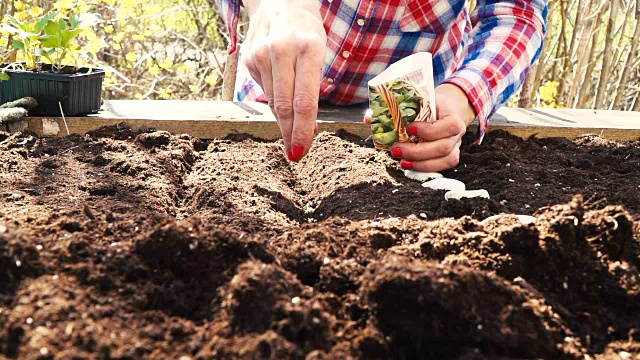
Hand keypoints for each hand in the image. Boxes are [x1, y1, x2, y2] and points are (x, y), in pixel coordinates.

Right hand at [242, 0, 325, 160]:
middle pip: (285, 106)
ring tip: (292, 137)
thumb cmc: (305, 31)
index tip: (302, 150)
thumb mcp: (318, 51)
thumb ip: (311, 85)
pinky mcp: (249, 59)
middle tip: (296, 155)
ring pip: (273, 101)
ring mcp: (261, 56)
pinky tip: (281, 99)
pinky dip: (275, 101)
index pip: (303, 101)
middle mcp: (281, 52)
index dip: (303, 130)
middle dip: (291, 135)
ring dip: (284, 123)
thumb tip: (307, 126)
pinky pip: (264, 90)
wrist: (278, 2)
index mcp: (307, 49)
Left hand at [389, 84, 475, 171]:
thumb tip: (369, 118)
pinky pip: (442, 167)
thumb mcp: (420, 100)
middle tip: (396, 150)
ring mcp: (456, 146)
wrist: (449, 108)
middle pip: (443, 147)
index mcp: (453, 116)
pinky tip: (410, 165)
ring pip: (445, 160)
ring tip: (402, 161)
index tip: (410, 128)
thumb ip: (398, 108)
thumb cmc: (433, 104)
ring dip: (421, 163)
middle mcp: (457, 133)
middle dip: (418, 151)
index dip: (429, 130)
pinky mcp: (451, 156)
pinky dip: (425, 168)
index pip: (449, 126)